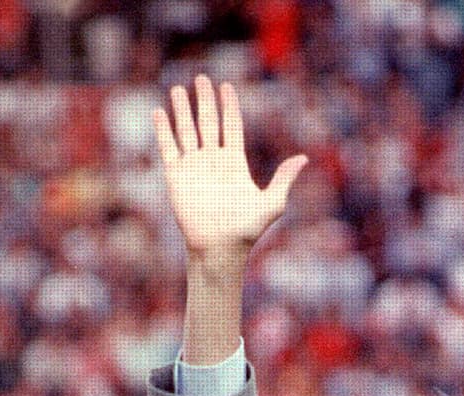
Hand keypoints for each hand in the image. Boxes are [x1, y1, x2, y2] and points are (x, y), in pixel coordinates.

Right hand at [153, 74, 307, 270]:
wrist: (219, 249)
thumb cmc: (246, 232)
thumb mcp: (271, 204)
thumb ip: (284, 179)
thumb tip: (304, 158)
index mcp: (234, 162)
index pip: (231, 126)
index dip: (229, 106)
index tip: (226, 86)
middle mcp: (213, 160)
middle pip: (208, 122)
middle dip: (205, 100)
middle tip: (202, 78)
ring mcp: (193, 166)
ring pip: (186, 130)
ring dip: (182, 109)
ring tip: (178, 89)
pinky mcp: (176, 176)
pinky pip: (168, 148)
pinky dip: (163, 130)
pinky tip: (159, 112)